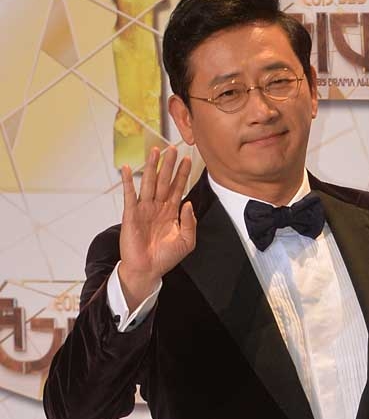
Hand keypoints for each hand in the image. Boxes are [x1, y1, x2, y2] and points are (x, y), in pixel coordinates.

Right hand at [119, 145, 195, 310]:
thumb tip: (189, 203)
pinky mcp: (131, 214)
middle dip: (169, 165)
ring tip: (155, 150)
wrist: (148, 270)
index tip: (188, 159)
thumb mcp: (186, 241)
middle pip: (164, 181)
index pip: (178, 188)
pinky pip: (130, 195)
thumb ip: (189, 222)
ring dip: (152, 167)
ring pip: (149, 183)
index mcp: (171, 212)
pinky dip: (129, 181)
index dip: (182, 174)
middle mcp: (157, 207)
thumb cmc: (166, 258)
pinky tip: (129, 169)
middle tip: (173, 148)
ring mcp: (144, 209)